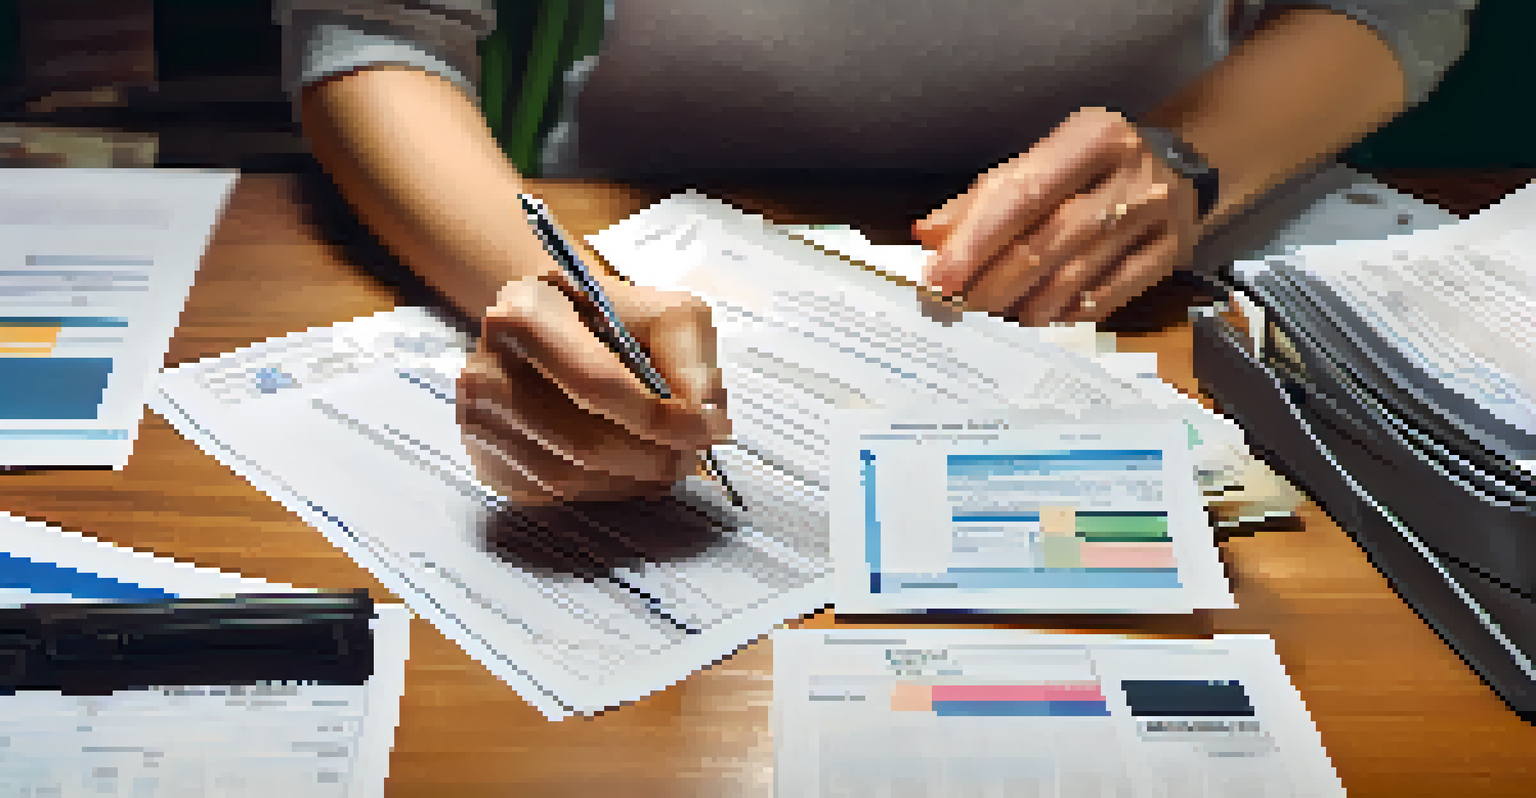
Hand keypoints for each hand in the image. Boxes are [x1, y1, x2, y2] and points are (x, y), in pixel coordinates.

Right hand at [457, 257, 730, 505]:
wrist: (552, 333)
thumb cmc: (609, 322)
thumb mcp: (660, 310)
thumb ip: (689, 353)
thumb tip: (702, 408)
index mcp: (525, 314)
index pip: (596, 383)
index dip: (660, 416)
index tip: (708, 429)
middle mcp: (487, 369)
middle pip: (583, 441)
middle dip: (653, 456)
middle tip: (695, 454)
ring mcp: (479, 423)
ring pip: (569, 477)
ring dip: (634, 478)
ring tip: (671, 460)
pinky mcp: (487, 463)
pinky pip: (555, 494)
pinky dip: (607, 488)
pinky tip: (632, 467)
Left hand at [913, 107, 1199, 324]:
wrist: (1179, 170)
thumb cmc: (1092, 169)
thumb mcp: (1043, 164)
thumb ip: (985, 197)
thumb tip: (929, 234)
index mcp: (1093, 136)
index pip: (1023, 194)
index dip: (975, 240)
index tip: (940, 275)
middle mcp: (1130, 172)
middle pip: (1047, 239)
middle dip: (994, 281)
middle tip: (959, 308)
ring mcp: (1157, 214)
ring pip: (1076, 274)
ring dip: (1026, 305)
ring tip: (992, 319)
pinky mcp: (1173, 252)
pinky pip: (1112, 294)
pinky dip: (1069, 313)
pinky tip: (1040, 320)